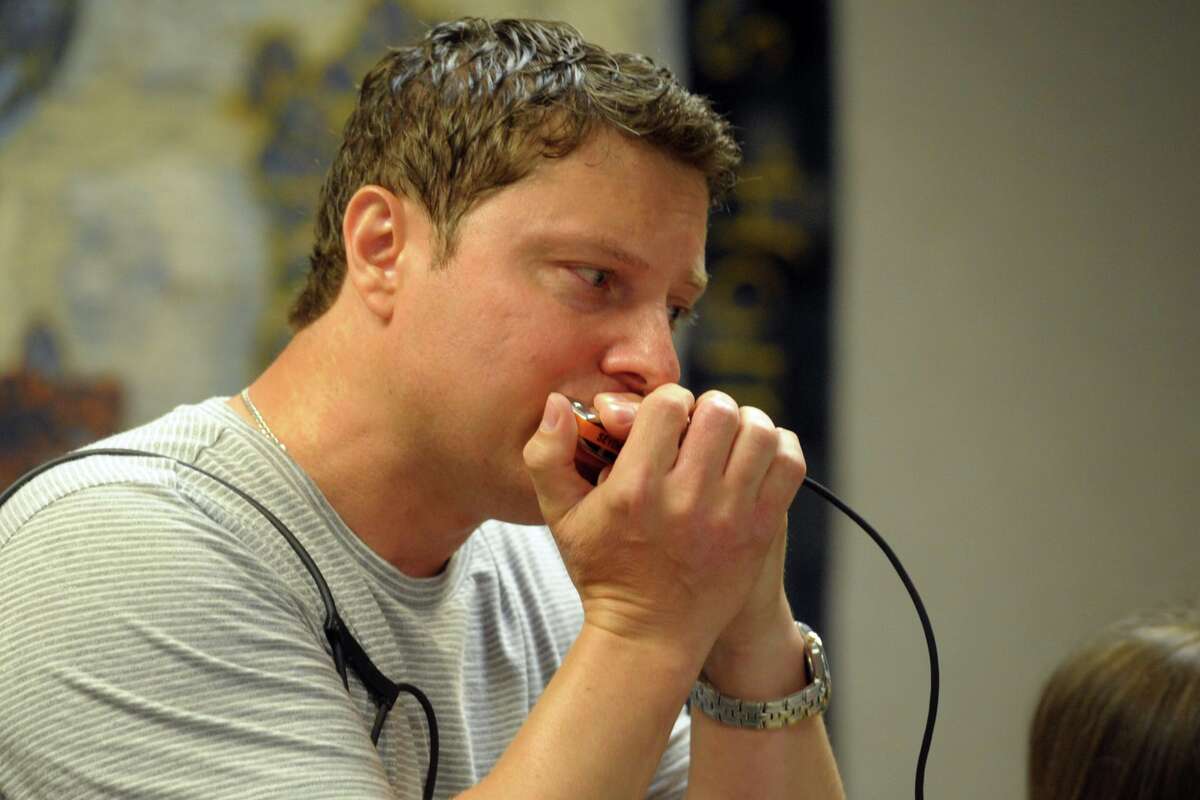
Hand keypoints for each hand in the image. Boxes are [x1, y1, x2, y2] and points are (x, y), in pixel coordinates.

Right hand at [522, 386, 806, 668]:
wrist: (650, 636)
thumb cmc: (602, 569)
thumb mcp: (560, 516)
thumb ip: (548, 455)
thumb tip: (556, 401)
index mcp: (634, 490)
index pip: (668, 405)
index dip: (667, 402)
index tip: (664, 421)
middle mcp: (685, 500)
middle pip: (718, 412)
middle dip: (707, 410)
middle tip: (697, 429)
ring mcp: (729, 517)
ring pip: (758, 432)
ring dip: (744, 425)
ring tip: (728, 440)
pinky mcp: (760, 531)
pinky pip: (788, 464)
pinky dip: (778, 448)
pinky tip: (754, 456)